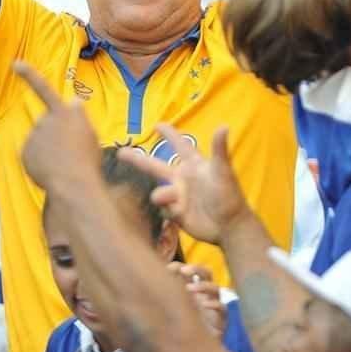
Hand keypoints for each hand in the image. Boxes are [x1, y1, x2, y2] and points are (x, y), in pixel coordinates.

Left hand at [14, 61, 102, 191]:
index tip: (15, 64)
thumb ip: (79, 117)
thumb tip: (73, 101)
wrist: (74, 183)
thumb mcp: (91, 134)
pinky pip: (33, 156)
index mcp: (66, 112)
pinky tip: (51, 171)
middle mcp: (46, 119)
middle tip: (71, 155)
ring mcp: (34, 135)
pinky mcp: (25, 151)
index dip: (29, 74)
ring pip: (41, 142)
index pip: (44, 88)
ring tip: (63, 165)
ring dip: (49, 151)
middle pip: (49, 126)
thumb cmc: (88, 160)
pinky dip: (40, 162)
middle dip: (55, 137)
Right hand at [121, 124, 248, 244]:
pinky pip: (163, 209)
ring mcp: (178, 196)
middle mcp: (183, 178)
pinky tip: (179, 213)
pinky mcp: (176, 213)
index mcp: (193, 165)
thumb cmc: (229, 195)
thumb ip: (219, 149)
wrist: (229, 226)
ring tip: (173, 201)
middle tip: (121, 152)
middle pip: (155, 166)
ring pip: (159, 191)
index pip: (179, 145)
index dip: (169, 134)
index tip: (157, 125)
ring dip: (162, 195)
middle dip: (138, 159)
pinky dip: (167, 209)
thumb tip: (224, 125)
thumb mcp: (223, 171)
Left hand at [169, 262, 225, 338]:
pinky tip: (203, 305)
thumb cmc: (182, 328)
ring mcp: (214, 306)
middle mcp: (205, 295)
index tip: (172, 267)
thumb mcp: (173, 309)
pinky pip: (222, 307)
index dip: (185, 266)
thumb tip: (155, 279)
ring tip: (189, 289)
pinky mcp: (221, 320)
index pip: (194, 271)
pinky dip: (213, 304)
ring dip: (203, 285)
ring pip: (215, 288)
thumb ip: (166, 295)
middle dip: (196, 269)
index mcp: (194, 289)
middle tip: (183, 271)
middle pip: (207, 273)